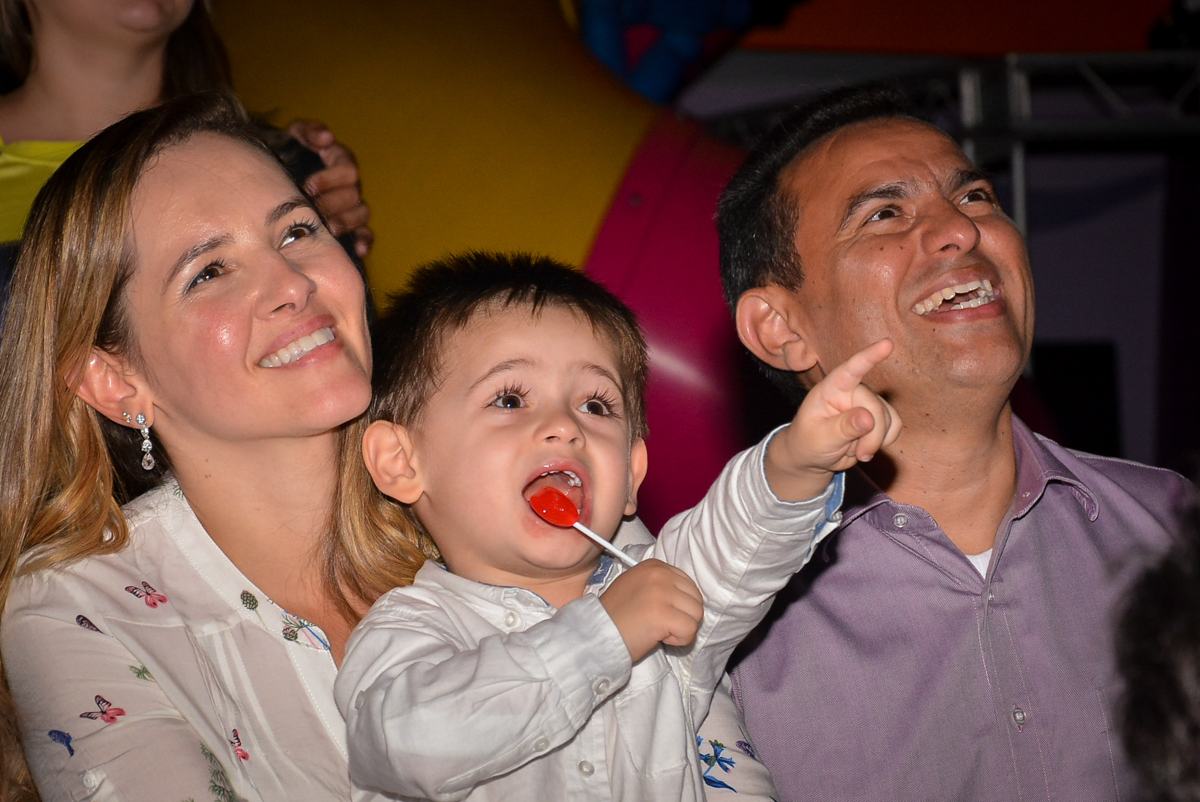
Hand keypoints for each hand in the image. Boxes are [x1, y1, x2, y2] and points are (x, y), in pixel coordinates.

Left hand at [286, 120, 373, 256]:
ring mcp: (352, 206)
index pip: (348, 169)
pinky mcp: (351, 226)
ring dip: (346, 222)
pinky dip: (364, 241)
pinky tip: (359, 251)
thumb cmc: (284, 153)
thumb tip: (327, 138)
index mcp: (340, 161)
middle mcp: (350, 184)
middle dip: (333, 204)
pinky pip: (367, 234)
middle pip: (354, 195)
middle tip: (313, 210)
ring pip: (362, 214)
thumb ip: (309, 131)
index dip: (331, 179)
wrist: (273, 173)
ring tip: (328, 229)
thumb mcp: (293, 136)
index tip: (309, 185)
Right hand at [600, 559, 703, 661]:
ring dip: (682, 628)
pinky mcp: (664, 614)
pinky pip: (690, 630)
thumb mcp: (637, 586)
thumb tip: (685, 597)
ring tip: (659, 630)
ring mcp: (662, 592)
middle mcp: (659, 574)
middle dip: (683, 616)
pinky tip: (660, 637)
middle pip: (696, 599)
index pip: (688, 585)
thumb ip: (661, 585)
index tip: (659, 612)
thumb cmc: (617, 616)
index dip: (678, 604)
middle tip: (660, 623)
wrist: (598, 633)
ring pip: (696, 614)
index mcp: (654, 565)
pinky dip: (679, 640)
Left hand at [766, 339, 901, 500]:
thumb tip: (868, 418)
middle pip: (875, 406)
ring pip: (888, 418)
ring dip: (876, 441)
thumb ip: (841, 428)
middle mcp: (851, 391)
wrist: (813, 457)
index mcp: (830, 389)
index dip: (869, 357)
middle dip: (872, 435)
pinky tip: (866, 446)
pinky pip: (895, 425)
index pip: (850, 370)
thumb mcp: (819, 438)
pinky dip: (884, 441)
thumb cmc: (808, 443)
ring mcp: (867, 402)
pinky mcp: (880, 416)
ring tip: (856, 451)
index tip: (887, 344)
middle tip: (860, 455)